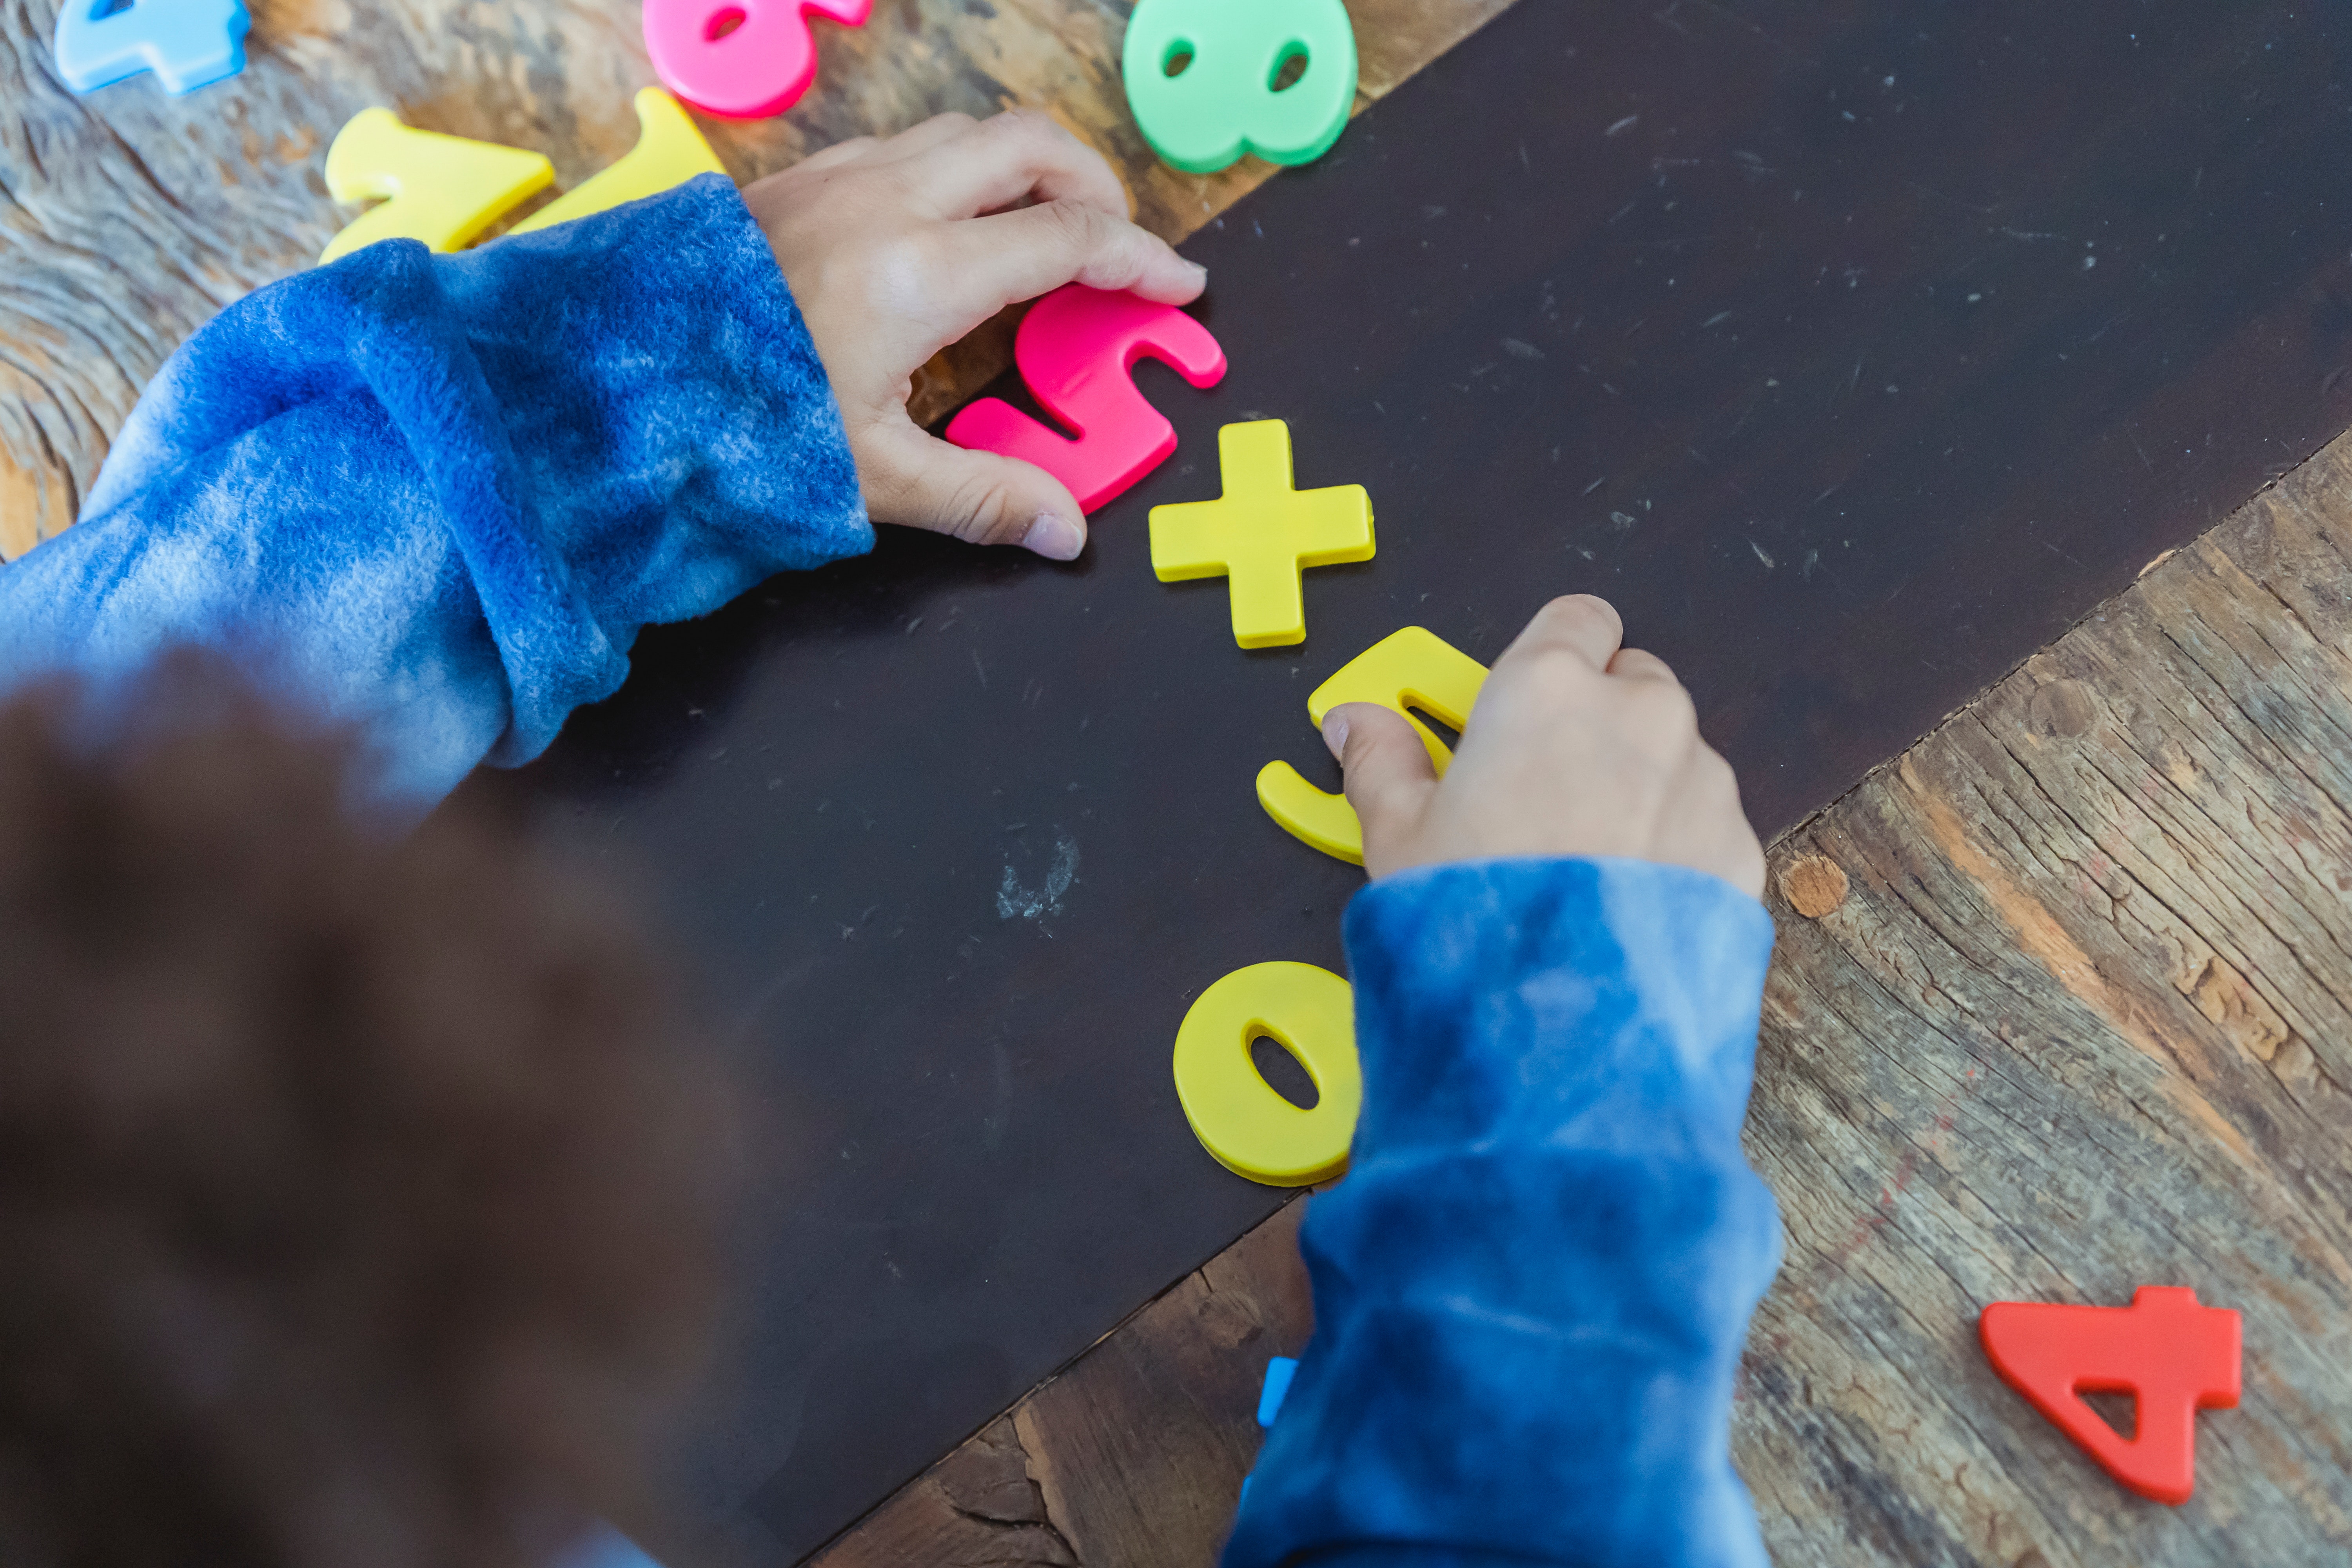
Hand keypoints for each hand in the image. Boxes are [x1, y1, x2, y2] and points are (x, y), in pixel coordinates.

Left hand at [743, 110, 1206, 560]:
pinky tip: (952, 230)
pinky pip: (908, 147)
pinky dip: (959, 171)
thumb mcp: (871, 475)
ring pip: (969, 134)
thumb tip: (1063, 532)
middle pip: (1032, 146)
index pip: (1071, 239)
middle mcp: (890, 202)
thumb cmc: (735, 424)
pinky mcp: (801, 179)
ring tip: (1045, 234)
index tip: (1177, 285)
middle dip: (1095, 186)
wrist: (612, 377)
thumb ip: (980, 496)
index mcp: (923, 274)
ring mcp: (841, 178)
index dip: (1142, 260)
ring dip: (1026, 169)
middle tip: (1117, 249)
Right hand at [1324, 596, 1765, 896]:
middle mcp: (1640, 713)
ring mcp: (1702, 779)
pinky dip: (1678, 850)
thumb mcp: (1398, 835)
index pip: (1578, 618)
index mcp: (1548, 687)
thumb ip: (1381, 762)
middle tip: (1547, 792)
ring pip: (1677, 755)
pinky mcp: (1740, 846)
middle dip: (1600, 721)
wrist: (1558, 1022)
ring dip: (1643, 786)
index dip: (1557, 654)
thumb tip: (1353, 723)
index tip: (1531, 699)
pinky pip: (1709, 826)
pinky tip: (1628, 906)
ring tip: (1587, 864)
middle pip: (1633, 683)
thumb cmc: (1473, 914)